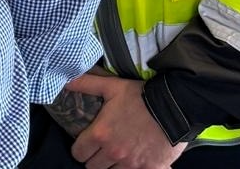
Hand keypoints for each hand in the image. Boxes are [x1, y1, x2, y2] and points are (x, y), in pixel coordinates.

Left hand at [67, 73, 186, 168]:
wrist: (173, 106)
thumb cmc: (139, 96)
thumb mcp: (111, 86)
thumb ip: (86, 83)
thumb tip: (66, 80)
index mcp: (100, 134)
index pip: (78, 154)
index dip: (80, 148)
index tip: (87, 143)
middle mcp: (113, 153)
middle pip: (93, 167)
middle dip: (95, 158)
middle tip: (102, 149)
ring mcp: (132, 164)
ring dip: (112, 165)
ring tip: (118, 153)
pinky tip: (135, 160)